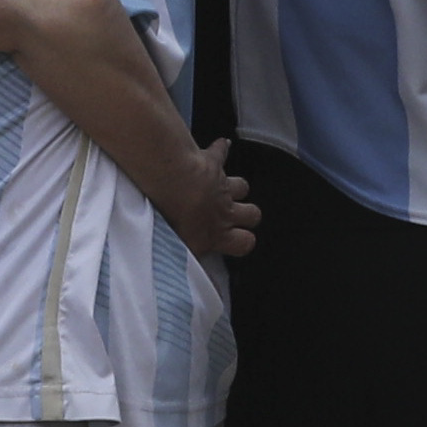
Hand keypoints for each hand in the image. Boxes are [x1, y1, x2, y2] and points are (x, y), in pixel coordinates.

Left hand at [143, 137, 262, 258]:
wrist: (173, 181)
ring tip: (226, 188)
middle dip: (248, 215)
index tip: (238, 240)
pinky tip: (222, 145)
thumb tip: (202, 280)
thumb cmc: (174, 217)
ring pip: (242, 186)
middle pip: (253, 214)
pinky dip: (221, 148)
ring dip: (236, 187)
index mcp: (216, 233)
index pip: (244, 242)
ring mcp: (221, 185)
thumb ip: (191, 256)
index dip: (244, 240)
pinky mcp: (212, 162)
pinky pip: (221, 151)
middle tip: (236, 215)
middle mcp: (224, 210)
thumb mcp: (180, 246)